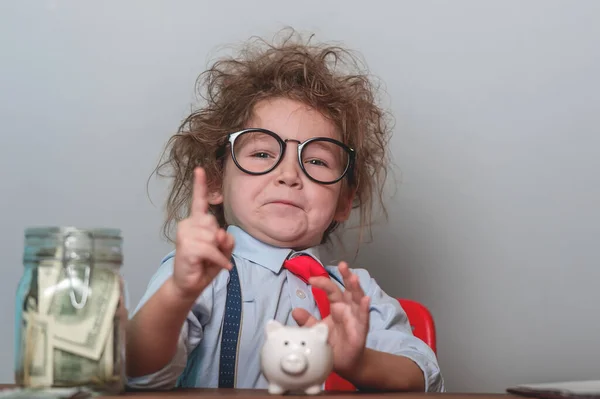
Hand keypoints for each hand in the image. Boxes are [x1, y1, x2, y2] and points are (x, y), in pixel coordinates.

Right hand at [172, 167, 233, 300]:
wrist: (189, 285)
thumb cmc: (205, 265)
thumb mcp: (222, 251)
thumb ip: (226, 240)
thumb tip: (219, 234)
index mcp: (196, 222)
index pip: (198, 201)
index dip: (200, 185)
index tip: (199, 169)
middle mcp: (188, 224)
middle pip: (214, 223)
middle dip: (219, 240)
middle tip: (212, 253)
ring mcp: (184, 234)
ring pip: (213, 236)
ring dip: (218, 252)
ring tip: (210, 260)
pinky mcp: (186, 247)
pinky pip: (211, 249)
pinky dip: (219, 260)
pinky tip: (221, 267)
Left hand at [292, 261, 369, 378]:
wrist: (343, 363)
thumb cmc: (333, 342)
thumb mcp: (317, 330)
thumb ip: (307, 320)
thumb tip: (295, 311)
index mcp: (337, 306)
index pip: (331, 290)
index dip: (322, 282)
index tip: (310, 279)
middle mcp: (348, 309)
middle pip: (348, 289)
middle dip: (347, 276)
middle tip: (343, 265)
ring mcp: (356, 318)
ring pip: (358, 300)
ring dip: (357, 288)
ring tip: (354, 278)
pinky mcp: (361, 331)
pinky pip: (364, 318)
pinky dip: (364, 308)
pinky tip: (366, 299)